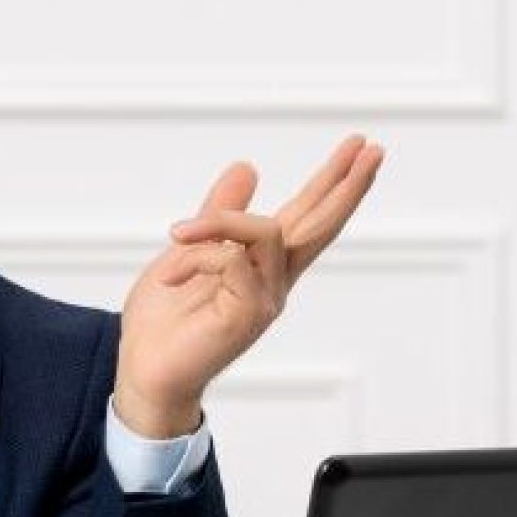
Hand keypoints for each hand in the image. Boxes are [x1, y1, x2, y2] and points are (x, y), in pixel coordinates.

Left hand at [114, 134, 384, 438]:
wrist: (145, 370)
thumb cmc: (165, 321)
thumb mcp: (189, 250)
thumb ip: (218, 214)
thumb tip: (247, 167)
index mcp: (262, 264)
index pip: (307, 215)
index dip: (331, 181)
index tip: (359, 146)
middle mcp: (274, 281)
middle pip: (320, 225)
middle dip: (345, 185)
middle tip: (371, 148)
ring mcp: (265, 299)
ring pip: (268, 232)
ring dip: (220, 220)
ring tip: (178, 233)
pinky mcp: (248, 314)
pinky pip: (231, 258)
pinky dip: (198, 255)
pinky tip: (173, 274)